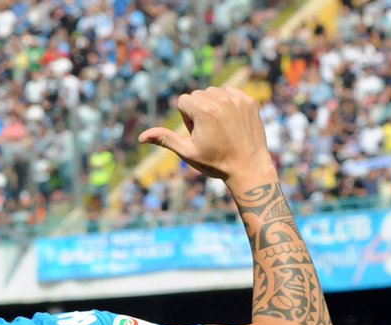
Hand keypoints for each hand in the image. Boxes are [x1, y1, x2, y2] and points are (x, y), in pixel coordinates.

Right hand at [139, 86, 274, 185]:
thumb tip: (141, 137)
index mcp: (203, 111)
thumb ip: (165, 139)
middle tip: (209, 132)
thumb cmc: (214, 162)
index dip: (186, 119)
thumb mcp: (187, 152)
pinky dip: (227, 102)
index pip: (183, 100)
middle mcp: (220, 100)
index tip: (197, 133)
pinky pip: (230, 91)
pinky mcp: (250, 101)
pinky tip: (231, 121)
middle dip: (198, 110)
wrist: (248, 167)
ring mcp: (237, 99)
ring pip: (213, 91)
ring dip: (212, 105)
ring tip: (220, 127)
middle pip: (197, 95)